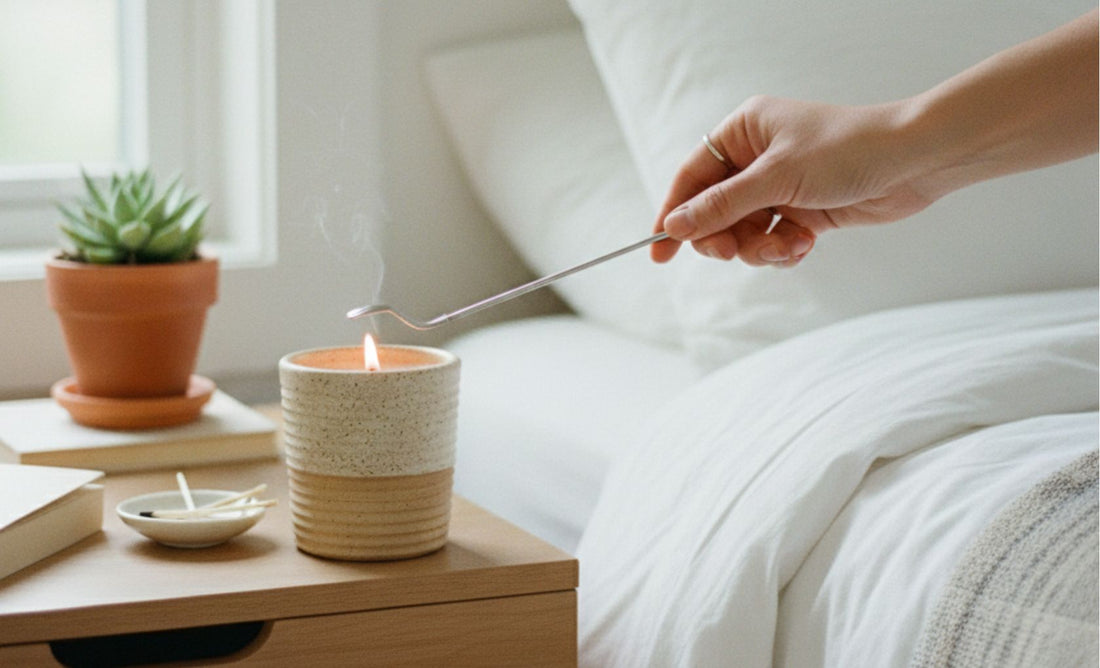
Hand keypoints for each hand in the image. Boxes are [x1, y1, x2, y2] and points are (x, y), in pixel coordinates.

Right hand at [652, 96, 938, 265]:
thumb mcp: (776, 179)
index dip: (673, 214)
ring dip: (760, 248)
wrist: (915, 162)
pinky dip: (782, 250)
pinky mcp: (803, 211)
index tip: (659, 250)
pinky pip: (772, 242)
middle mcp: (757, 158)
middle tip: (735, 252)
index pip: (692, 178)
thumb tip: (675, 226)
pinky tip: (804, 245)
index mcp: (743, 132)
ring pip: (743, 233)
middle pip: (713, 212)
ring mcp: (780, 187)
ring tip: (788, 246)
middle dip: (725, 238)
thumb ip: (722, 206)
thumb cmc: (848, 150)